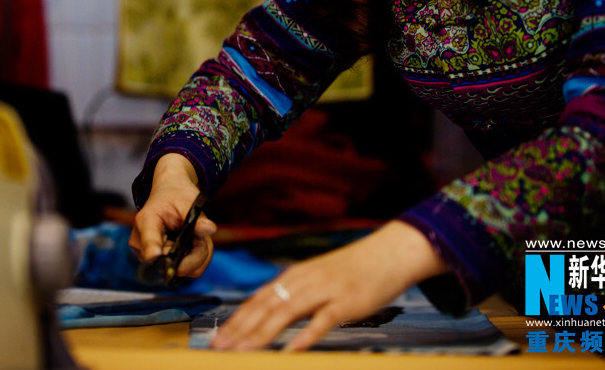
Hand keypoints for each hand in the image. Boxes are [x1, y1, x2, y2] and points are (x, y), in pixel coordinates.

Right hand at [129, 153, 216, 277]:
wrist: (169, 194)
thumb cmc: (176, 196)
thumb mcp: (189, 201)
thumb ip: (198, 217)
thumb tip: (209, 229)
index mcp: (146, 222)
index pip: (150, 245)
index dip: (158, 257)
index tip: (168, 266)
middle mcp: (142, 243)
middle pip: (172, 264)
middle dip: (195, 253)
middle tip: (202, 237)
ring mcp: (148, 255)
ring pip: (181, 270)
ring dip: (197, 256)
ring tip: (198, 237)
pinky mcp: (158, 262)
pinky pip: (183, 270)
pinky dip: (195, 259)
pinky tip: (194, 244)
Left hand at [210, 220, 449, 350]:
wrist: (388, 254)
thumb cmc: (352, 271)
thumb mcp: (317, 280)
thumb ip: (294, 296)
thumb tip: (269, 315)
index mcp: (293, 278)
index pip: (257, 301)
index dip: (235, 321)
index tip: (217, 338)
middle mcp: (303, 282)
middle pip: (264, 308)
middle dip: (239, 330)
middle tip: (218, 348)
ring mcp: (323, 291)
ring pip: (285, 313)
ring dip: (261, 334)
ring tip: (243, 352)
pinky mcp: (345, 302)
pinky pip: (321, 321)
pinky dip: (304, 336)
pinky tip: (290, 351)